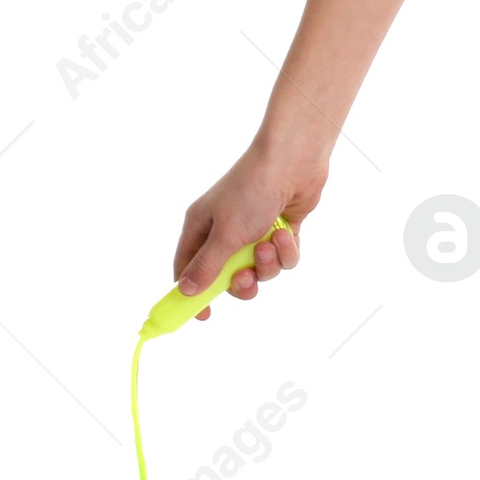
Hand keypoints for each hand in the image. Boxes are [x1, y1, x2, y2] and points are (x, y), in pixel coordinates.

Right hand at [173, 142, 328, 319]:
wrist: (293, 163)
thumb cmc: (251, 191)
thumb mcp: (224, 234)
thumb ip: (207, 266)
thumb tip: (186, 291)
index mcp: (200, 227)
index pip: (187, 267)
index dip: (191, 293)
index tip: (202, 316)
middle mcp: (225, 230)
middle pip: (227, 277)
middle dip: (241, 283)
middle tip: (247, 278)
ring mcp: (253, 231)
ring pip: (259, 271)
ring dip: (267, 264)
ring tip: (269, 244)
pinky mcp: (279, 232)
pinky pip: (282, 259)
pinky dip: (286, 252)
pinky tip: (286, 234)